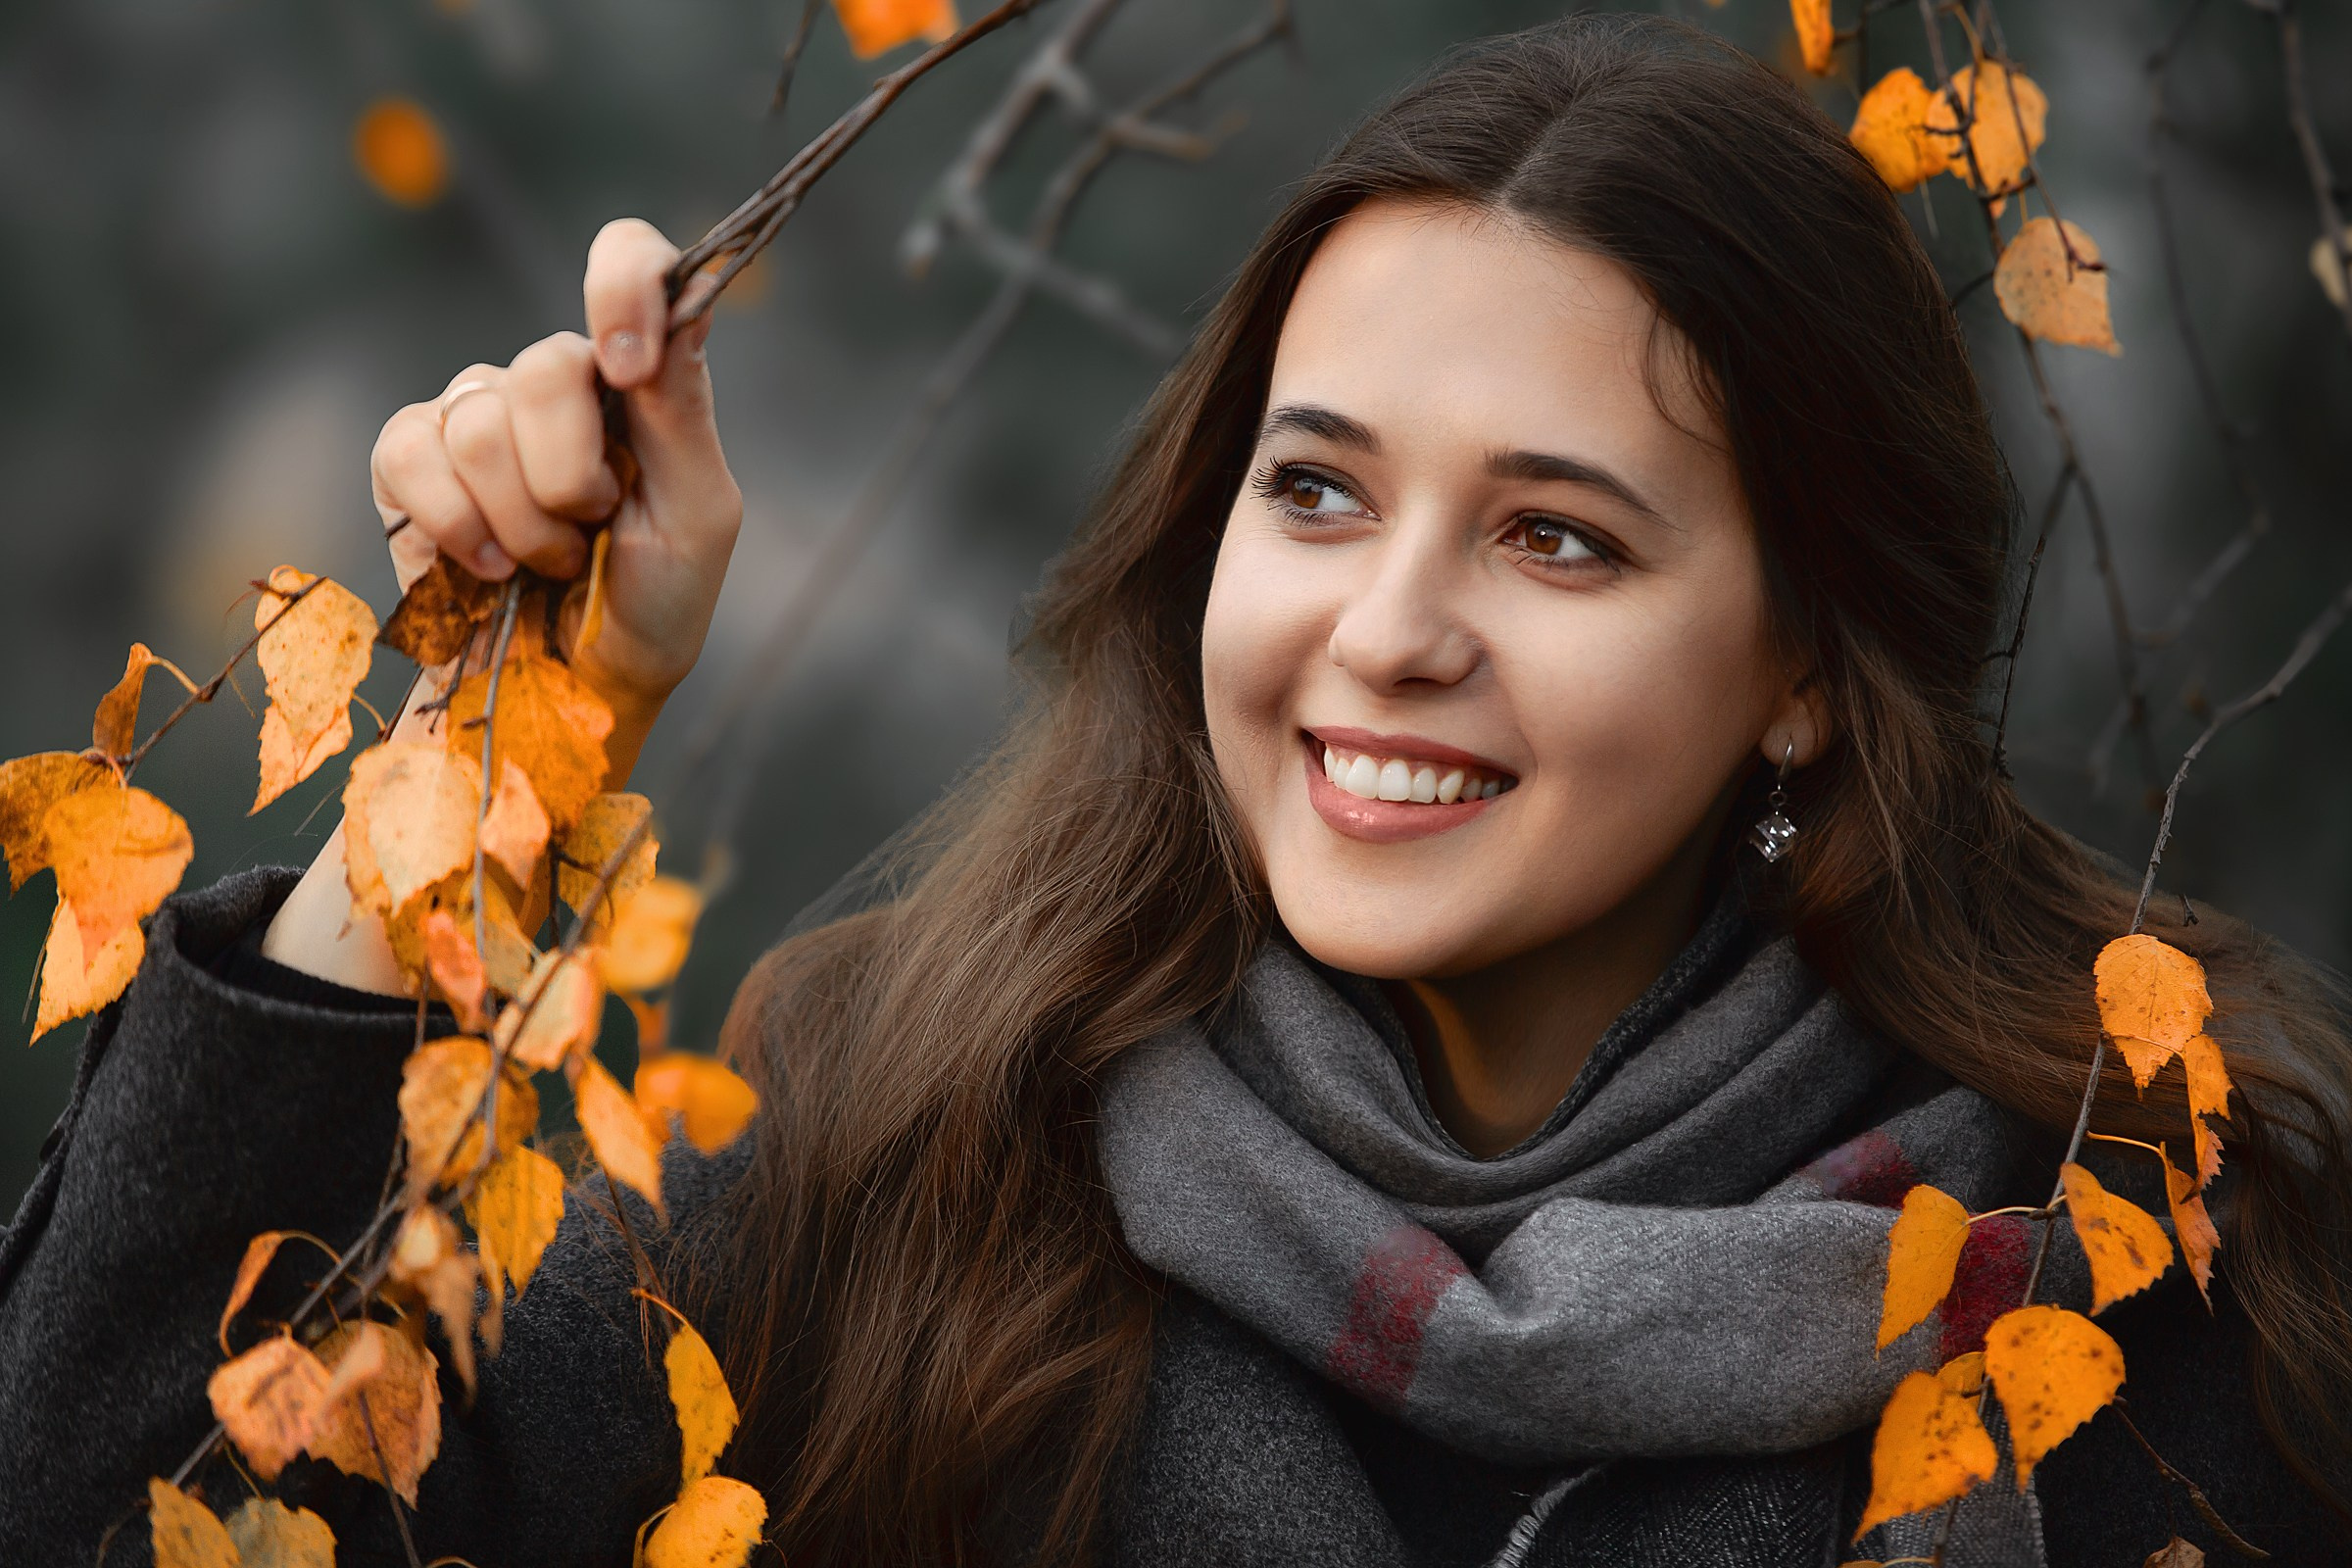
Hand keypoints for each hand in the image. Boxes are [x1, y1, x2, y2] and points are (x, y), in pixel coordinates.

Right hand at [371, 218, 742, 747]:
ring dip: (521, 522)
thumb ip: (682, 409)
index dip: (623, 285)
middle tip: (591, 531)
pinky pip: (411, 453)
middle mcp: (556, 380)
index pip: (630, 262)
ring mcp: (476, 411)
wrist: (575, 690)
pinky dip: (457, 527)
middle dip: (570, 480)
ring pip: (479, 423)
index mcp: (639, 378)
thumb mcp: (698, 515)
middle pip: (543, 367)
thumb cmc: (653, 604)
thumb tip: (684, 304)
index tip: (629, 366)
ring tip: (546, 562)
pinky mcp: (408, 458)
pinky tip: (486, 566)